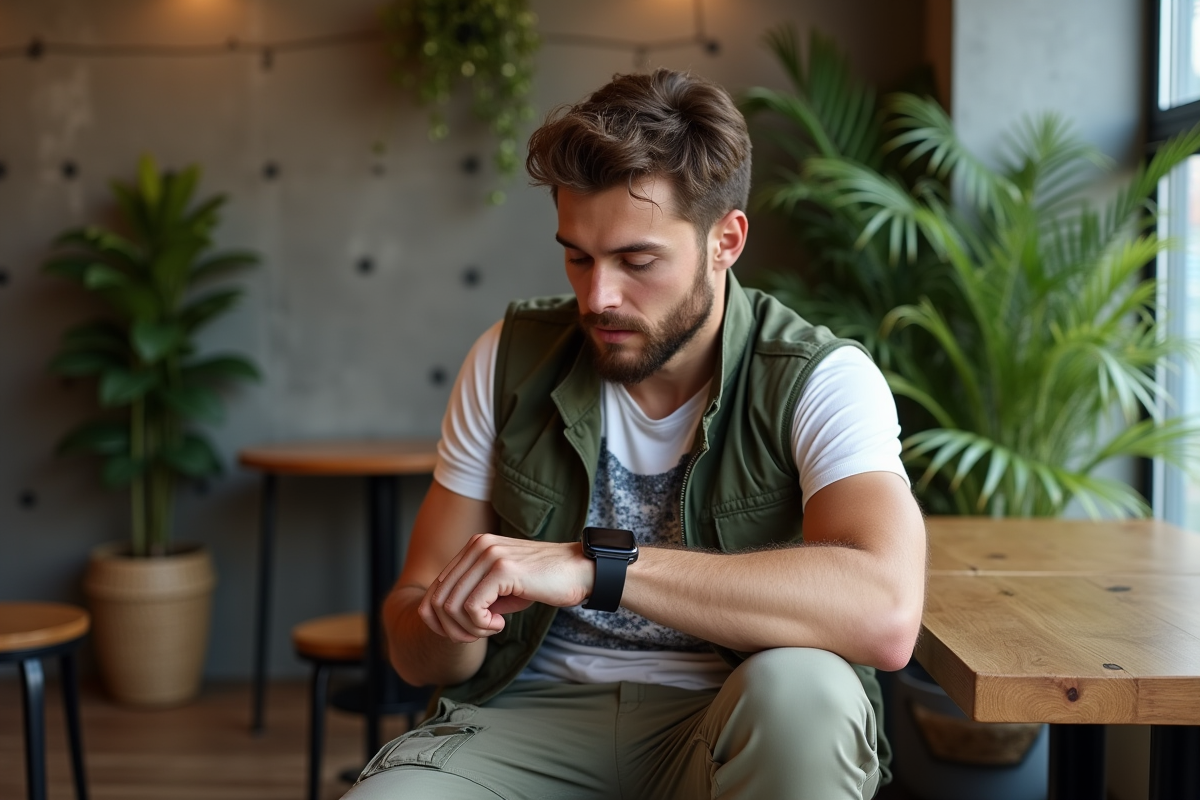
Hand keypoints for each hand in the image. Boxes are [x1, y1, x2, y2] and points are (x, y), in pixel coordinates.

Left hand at [418, 533, 592, 642]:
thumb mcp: (501, 590)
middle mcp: (477, 546)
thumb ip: (473, 597)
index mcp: (474, 547)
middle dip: (453, 629)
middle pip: (436, 600)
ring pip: (450, 606)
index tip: (467, 634)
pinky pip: (471, 608)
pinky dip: (481, 625)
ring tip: (493, 628)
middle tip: (480, 635)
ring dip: (469, 629)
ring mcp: (488, 554)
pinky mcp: (501, 569)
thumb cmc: (544, 583)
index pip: (435, 589)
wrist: (581, 571)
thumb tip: (443, 620)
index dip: (441, 621)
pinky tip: (501, 624)